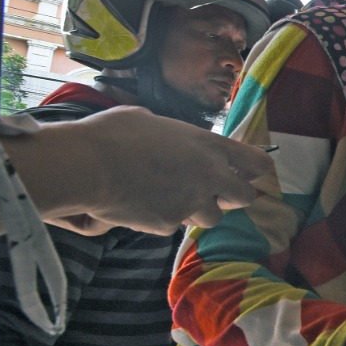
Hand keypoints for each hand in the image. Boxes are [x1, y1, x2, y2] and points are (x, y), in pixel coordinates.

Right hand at [4, 107, 272, 233]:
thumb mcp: (150, 120)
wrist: (89, 166)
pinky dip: (165, 218)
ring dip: (199, 210)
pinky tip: (144, 205)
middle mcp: (209, 177)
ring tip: (173, 197)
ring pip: (212, 217)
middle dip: (233, 196)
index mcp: (209, 146)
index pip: (256, 163)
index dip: (255, 170)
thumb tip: (163, 135)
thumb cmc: (114, 134)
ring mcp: (192, 203)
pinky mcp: (170, 224)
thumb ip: (171, 134)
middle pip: (244, 197)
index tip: (249, 173)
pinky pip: (175, 224)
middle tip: (216, 192)